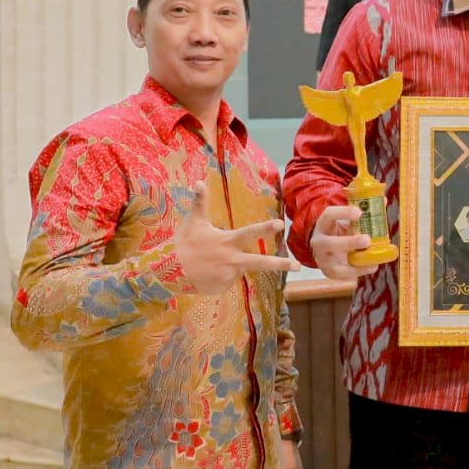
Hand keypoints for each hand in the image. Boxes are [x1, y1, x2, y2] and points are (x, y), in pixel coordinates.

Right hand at [173, 184, 301, 295]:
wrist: (168, 271)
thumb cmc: (183, 243)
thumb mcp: (193, 221)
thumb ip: (200, 202)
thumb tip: (199, 181)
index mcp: (227, 241)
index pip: (250, 233)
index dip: (266, 228)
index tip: (280, 224)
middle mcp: (231, 260)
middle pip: (261, 262)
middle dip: (281, 264)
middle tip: (299, 266)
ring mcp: (228, 276)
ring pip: (239, 270)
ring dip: (229, 266)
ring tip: (209, 263)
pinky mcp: (223, 287)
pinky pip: (228, 281)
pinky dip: (221, 277)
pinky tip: (206, 273)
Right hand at [310, 204, 374, 280]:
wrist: (326, 249)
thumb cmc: (339, 231)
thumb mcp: (347, 220)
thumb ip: (362, 212)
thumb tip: (383, 201)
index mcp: (324, 224)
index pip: (329, 215)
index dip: (343, 213)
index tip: (359, 212)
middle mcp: (319, 242)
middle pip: (329, 243)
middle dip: (348, 242)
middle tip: (367, 239)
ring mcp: (322, 259)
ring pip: (334, 263)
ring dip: (354, 263)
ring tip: (373, 259)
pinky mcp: (329, 271)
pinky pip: (343, 274)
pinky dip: (359, 271)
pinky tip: (372, 266)